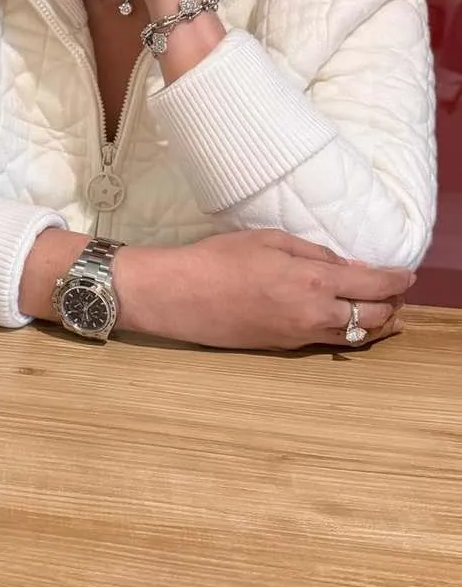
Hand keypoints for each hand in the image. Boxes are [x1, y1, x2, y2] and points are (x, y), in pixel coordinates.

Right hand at [115, 230, 412, 349]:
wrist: (180, 296)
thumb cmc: (218, 259)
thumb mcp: (269, 239)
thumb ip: (315, 253)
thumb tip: (349, 267)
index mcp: (314, 282)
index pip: (375, 286)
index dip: (397, 280)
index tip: (407, 273)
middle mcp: (315, 315)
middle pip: (375, 318)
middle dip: (393, 304)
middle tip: (396, 290)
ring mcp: (301, 336)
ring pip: (357, 337)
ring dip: (376, 323)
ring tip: (381, 308)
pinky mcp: (285, 347)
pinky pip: (330, 341)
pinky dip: (349, 331)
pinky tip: (345, 319)